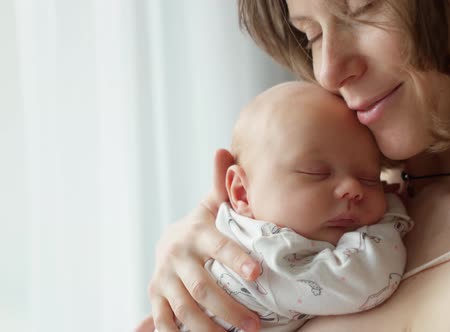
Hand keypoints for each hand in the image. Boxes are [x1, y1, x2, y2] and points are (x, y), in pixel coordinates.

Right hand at [141, 149, 261, 331]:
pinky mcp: (156, 296)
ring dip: (209, 327)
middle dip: (230, 307)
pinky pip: (163, 320)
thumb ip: (223, 185)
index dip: (237, 259)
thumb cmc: (205, 224)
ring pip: (185, 308)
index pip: (219, 247)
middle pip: (203, 287)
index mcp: (198, 232)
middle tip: (256, 324)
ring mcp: (164, 278)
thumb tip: (224, 150)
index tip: (257, 274)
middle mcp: (178, 256)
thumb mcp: (212, 204)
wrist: (171, 241)